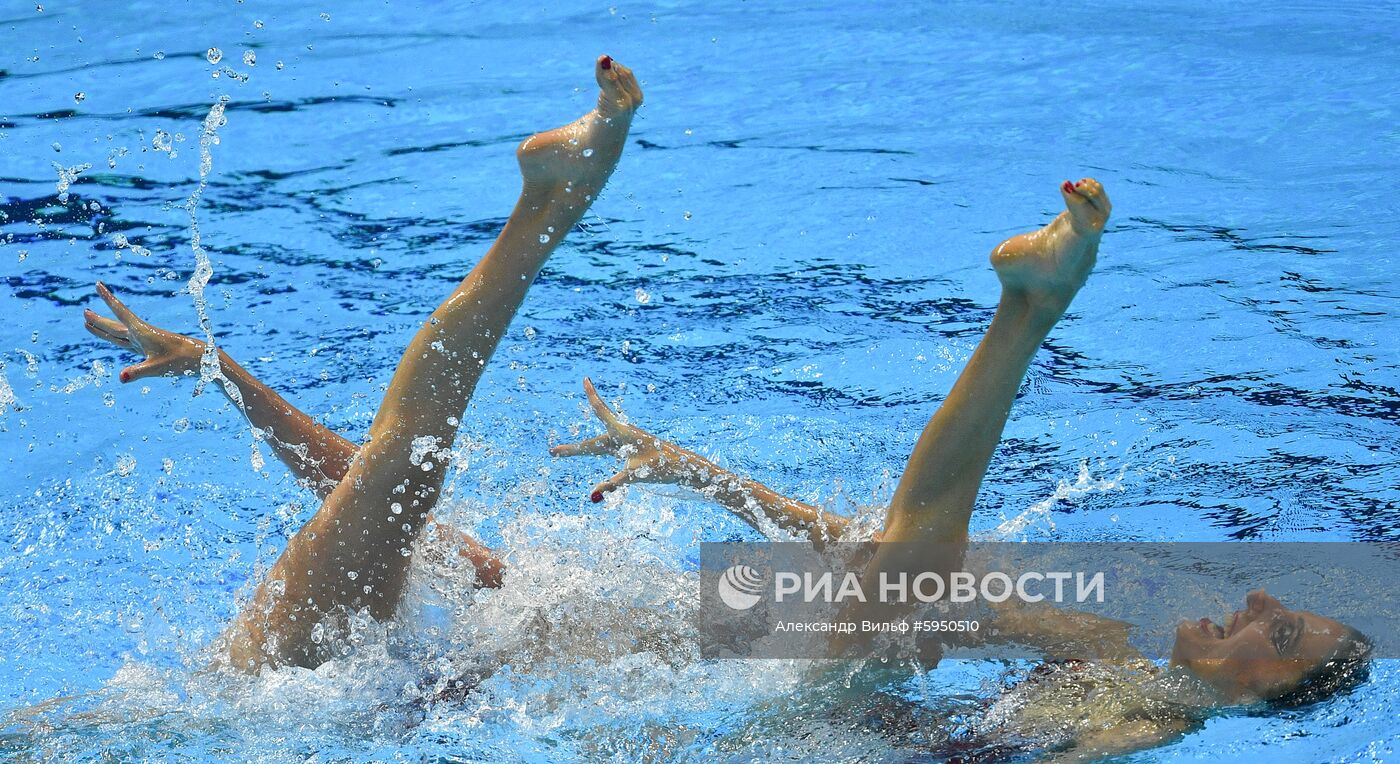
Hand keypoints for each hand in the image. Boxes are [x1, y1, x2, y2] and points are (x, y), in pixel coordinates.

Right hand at [83, 282, 203, 382]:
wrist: (197, 359)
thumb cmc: (179, 361)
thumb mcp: (157, 368)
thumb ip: (137, 372)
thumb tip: (120, 378)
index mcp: (141, 332)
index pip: (120, 312)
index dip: (108, 299)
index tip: (98, 284)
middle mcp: (140, 334)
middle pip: (114, 325)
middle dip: (99, 319)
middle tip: (84, 311)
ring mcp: (143, 341)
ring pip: (118, 333)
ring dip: (103, 328)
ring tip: (88, 321)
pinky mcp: (147, 348)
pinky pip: (125, 340)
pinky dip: (114, 337)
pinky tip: (114, 336)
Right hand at [550, 378, 705, 501]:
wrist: (681, 466)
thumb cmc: (660, 466)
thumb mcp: (635, 476)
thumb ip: (613, 484)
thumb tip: (593, 494)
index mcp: (622, 433)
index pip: (601, 411)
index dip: (592, 396)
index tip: (585, 379)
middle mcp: (622, 436)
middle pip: (591, 444)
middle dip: (571, 450)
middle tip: (552, 452)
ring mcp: (626, 443)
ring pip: (598, 447)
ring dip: (581, 451)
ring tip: (562, 453)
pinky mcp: (630, 450)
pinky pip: (609, 450)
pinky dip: (596, 452)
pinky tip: (596, 452)